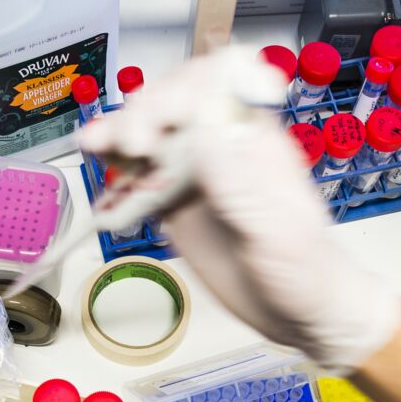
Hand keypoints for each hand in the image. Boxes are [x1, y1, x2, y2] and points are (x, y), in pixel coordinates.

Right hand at [78, 48, 400, 369]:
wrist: (299, 318)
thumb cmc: (306, 274)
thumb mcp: (278, 233)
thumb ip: (242, 183)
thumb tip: (206, 124)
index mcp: (255, 140)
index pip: (217, 83)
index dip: (184, 89)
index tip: (162, 119)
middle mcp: (223, 147)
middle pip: (175, 101)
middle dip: (145, 111)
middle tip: (129, 143)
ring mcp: (197, 174)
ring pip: (152, 135)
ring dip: (121, 133)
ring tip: (94, 143)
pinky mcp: (177, 203)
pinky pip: (141, 177)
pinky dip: (117, 170)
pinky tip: (100, 173)